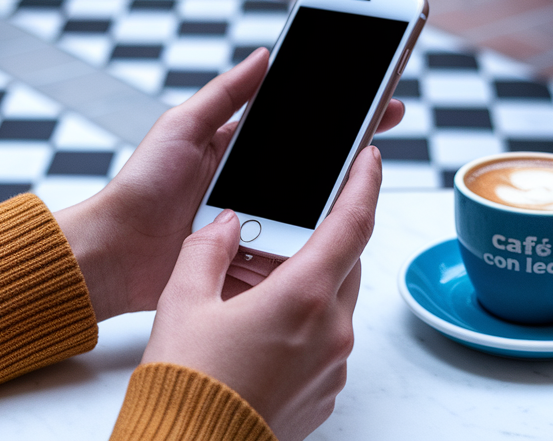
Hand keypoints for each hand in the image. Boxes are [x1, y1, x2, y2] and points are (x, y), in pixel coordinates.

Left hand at [55, 48, 402, 320]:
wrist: (116, 252)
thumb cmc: (140, 188)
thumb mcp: (182, 127)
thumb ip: (224, 93)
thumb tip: (263, 55)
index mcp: (238, 152)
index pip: (299, 131)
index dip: (337, 121)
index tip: (375, 105)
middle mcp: (252, 190)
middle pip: (312, 175)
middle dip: (348, 162)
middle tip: (380, 141)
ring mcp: (254, 227)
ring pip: (308, 216)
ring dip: (332, 206)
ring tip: (362, 187)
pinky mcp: (251, 262)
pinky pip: (290, 254)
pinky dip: (311, 248)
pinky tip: (334, 236)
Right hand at [140, 145, 381, 440]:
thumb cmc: (186, 382)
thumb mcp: (183, 300)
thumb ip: (209, 248)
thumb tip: (228, 225)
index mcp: (303, 298)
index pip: (352, 224)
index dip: (364, 184)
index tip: (368, 159)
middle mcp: (331, 332)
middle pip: (344, 264)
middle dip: (322, 239)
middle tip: (287, 228)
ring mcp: (332, 367)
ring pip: (333, 305)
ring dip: (308, 286)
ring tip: (258, 285)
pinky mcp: (323, 393)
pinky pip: (324, 344)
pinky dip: (302, 325)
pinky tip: (260, 330)